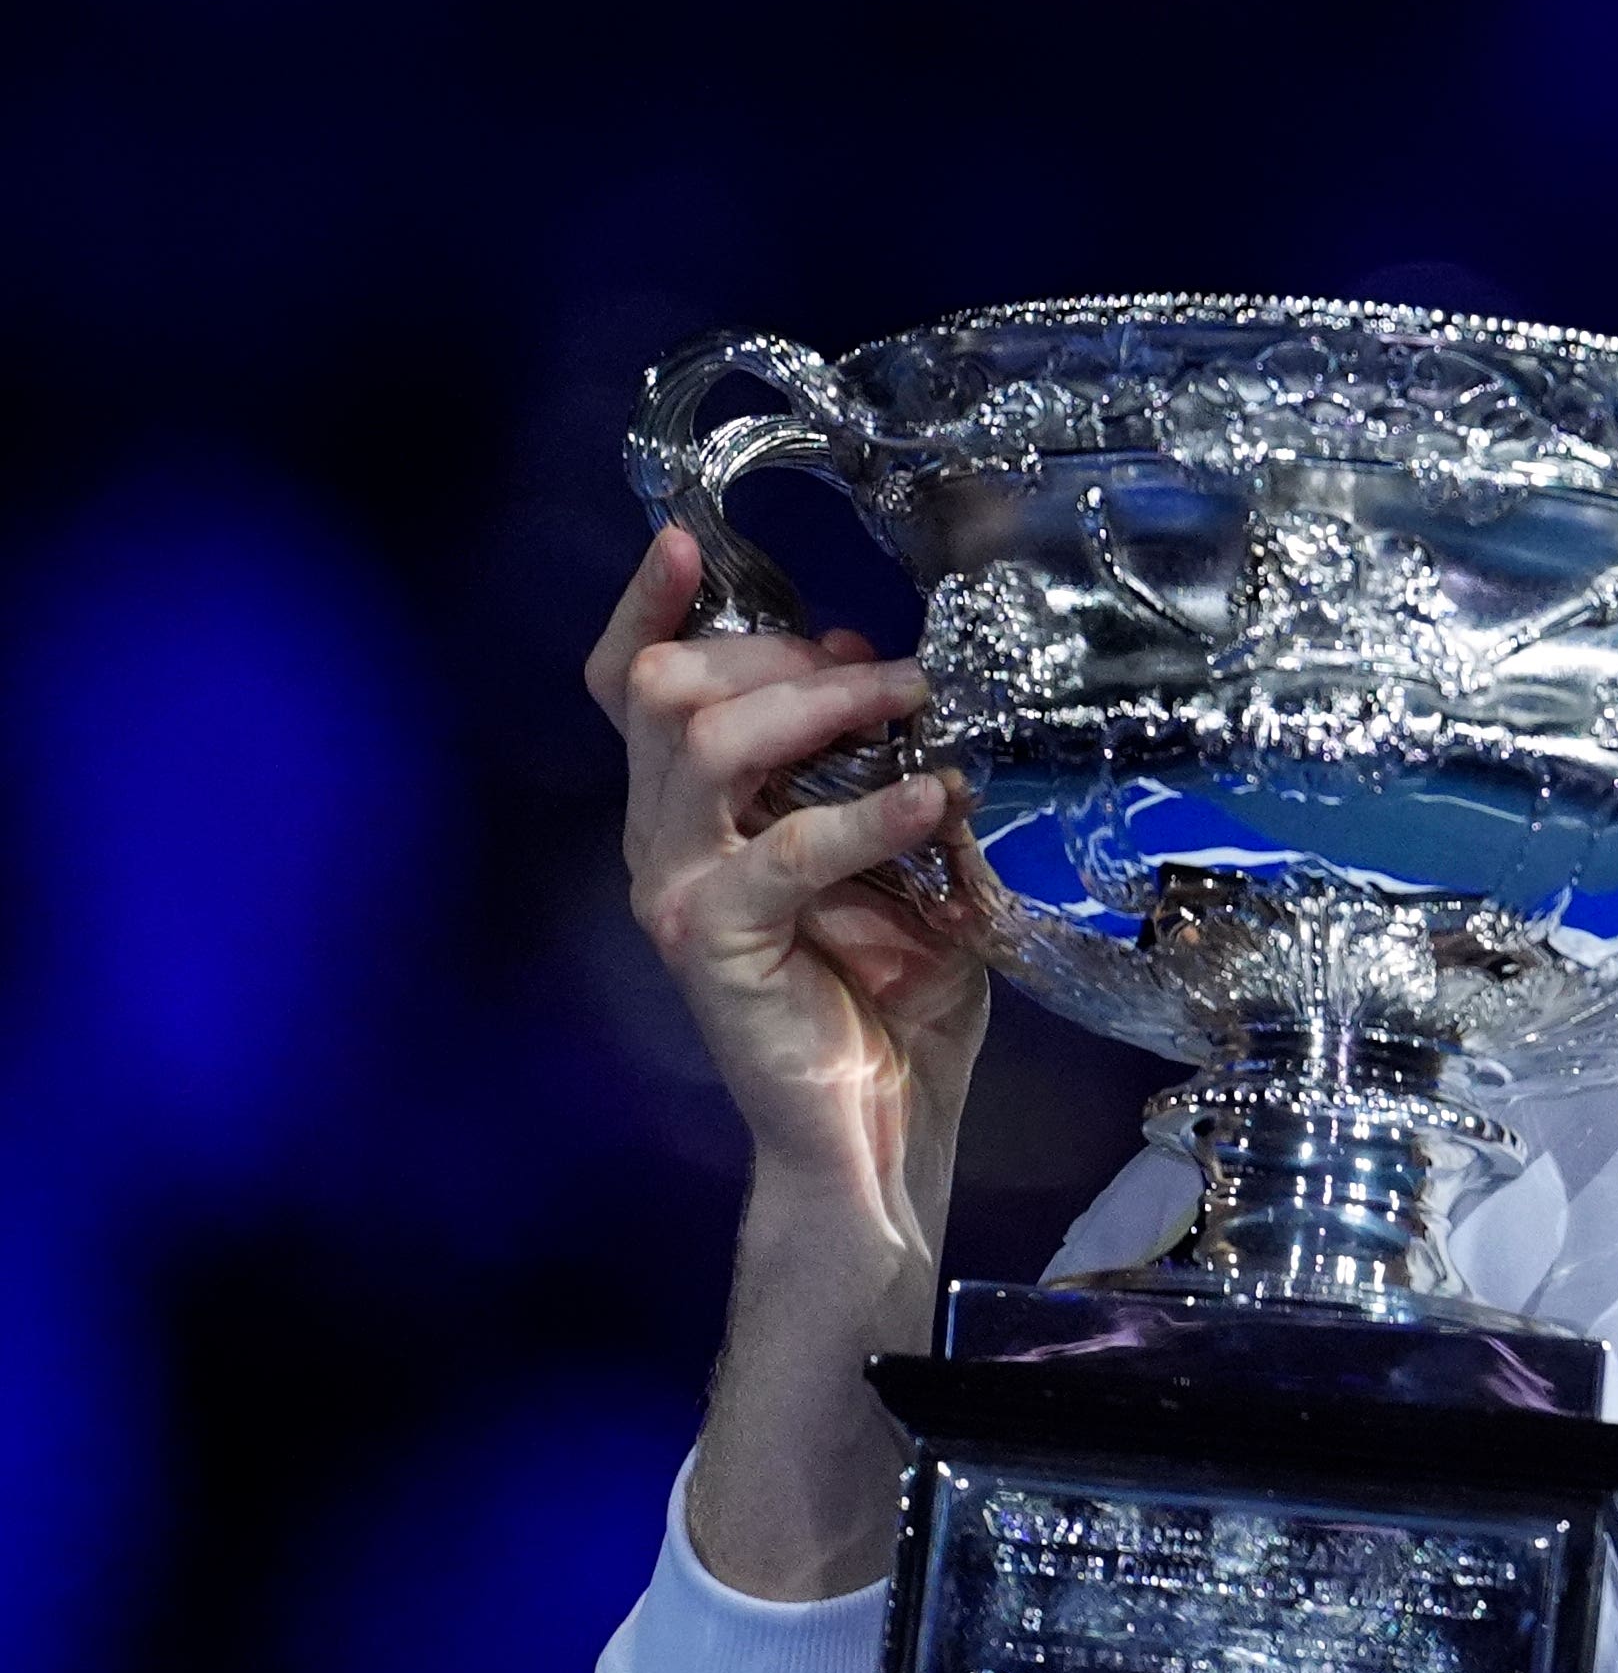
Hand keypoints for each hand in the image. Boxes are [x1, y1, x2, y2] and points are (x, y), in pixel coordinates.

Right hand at [585, 527, 988, 1202]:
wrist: (877, 1133)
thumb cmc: (893, 1000)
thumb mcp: (907, 862)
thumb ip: (887, 776)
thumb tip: (917, 692)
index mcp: (693, 812)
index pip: (628, 685)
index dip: (648, 607)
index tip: (688, 540)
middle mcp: (664, 840)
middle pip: (665, 689)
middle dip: (778, 651)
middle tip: (883, 668)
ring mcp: (679, 889)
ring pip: (705, 742)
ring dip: (817, 702)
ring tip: (910, 704)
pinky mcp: (714, 942)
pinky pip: (784, 846)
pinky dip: (868, 808)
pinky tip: (934, 796)